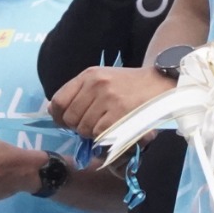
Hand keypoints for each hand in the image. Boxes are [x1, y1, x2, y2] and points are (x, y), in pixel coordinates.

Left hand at [49, 65, 173, 141]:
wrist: (159, 84)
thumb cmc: (129, 85)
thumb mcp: (101, 79)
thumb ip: (78, 93)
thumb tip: (54, 112)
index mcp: (89, 75)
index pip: (59, 101)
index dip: (59, 117)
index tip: (67, 122)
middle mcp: (96, 84)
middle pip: (71, 118)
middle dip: (78, 127)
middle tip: (93, 124)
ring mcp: (109, 98)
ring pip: (84, 128)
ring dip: (92, 133)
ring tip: (106, 124)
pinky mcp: (120, 113)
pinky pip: (99, 134)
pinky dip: (104, 137)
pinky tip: (113, 128)